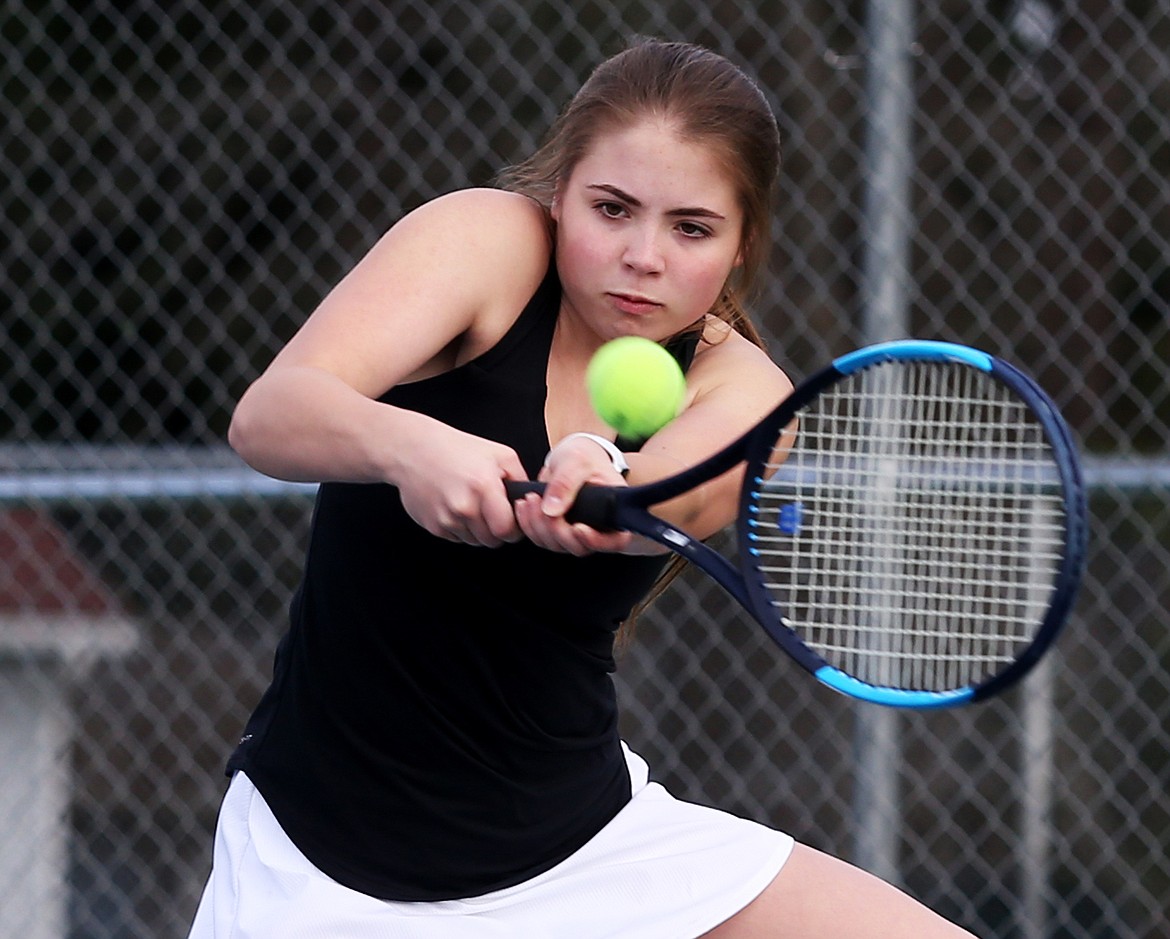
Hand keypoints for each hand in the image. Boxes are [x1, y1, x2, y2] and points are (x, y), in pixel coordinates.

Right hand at [395, 420, 527, 547]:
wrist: (413, 450)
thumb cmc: (457, 449)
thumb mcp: (499, 454)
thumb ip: (521, 479)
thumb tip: (532, 502)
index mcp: (483, 487)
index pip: (507, 530)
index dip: (513, 528)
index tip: (512, 520)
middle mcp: (464, 506)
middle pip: (491, 540)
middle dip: (496, 530)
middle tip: (492, 512)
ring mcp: (446, 518)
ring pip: (473, 541)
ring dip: (477, 530)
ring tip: (472, 505)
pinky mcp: (432, 525)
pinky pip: (455, 538)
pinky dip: (460, 528)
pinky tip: (456, 506)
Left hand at [512, 435, 633, 555]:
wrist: (571, 456)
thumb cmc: (584, 456)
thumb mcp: (577, 461)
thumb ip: (566, 483)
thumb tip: (551, 510)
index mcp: (614, 511)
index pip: (615, 541)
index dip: (596, 541)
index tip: (577, 528)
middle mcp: (598, 527)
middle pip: (579, 546)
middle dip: (555, 529)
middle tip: (540, 501)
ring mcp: (576, 532)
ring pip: (557, 545)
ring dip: (538, 526)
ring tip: (530, 498)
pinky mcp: (558, 530)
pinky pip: (542, 538)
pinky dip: (529, 525)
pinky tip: (525, 505)